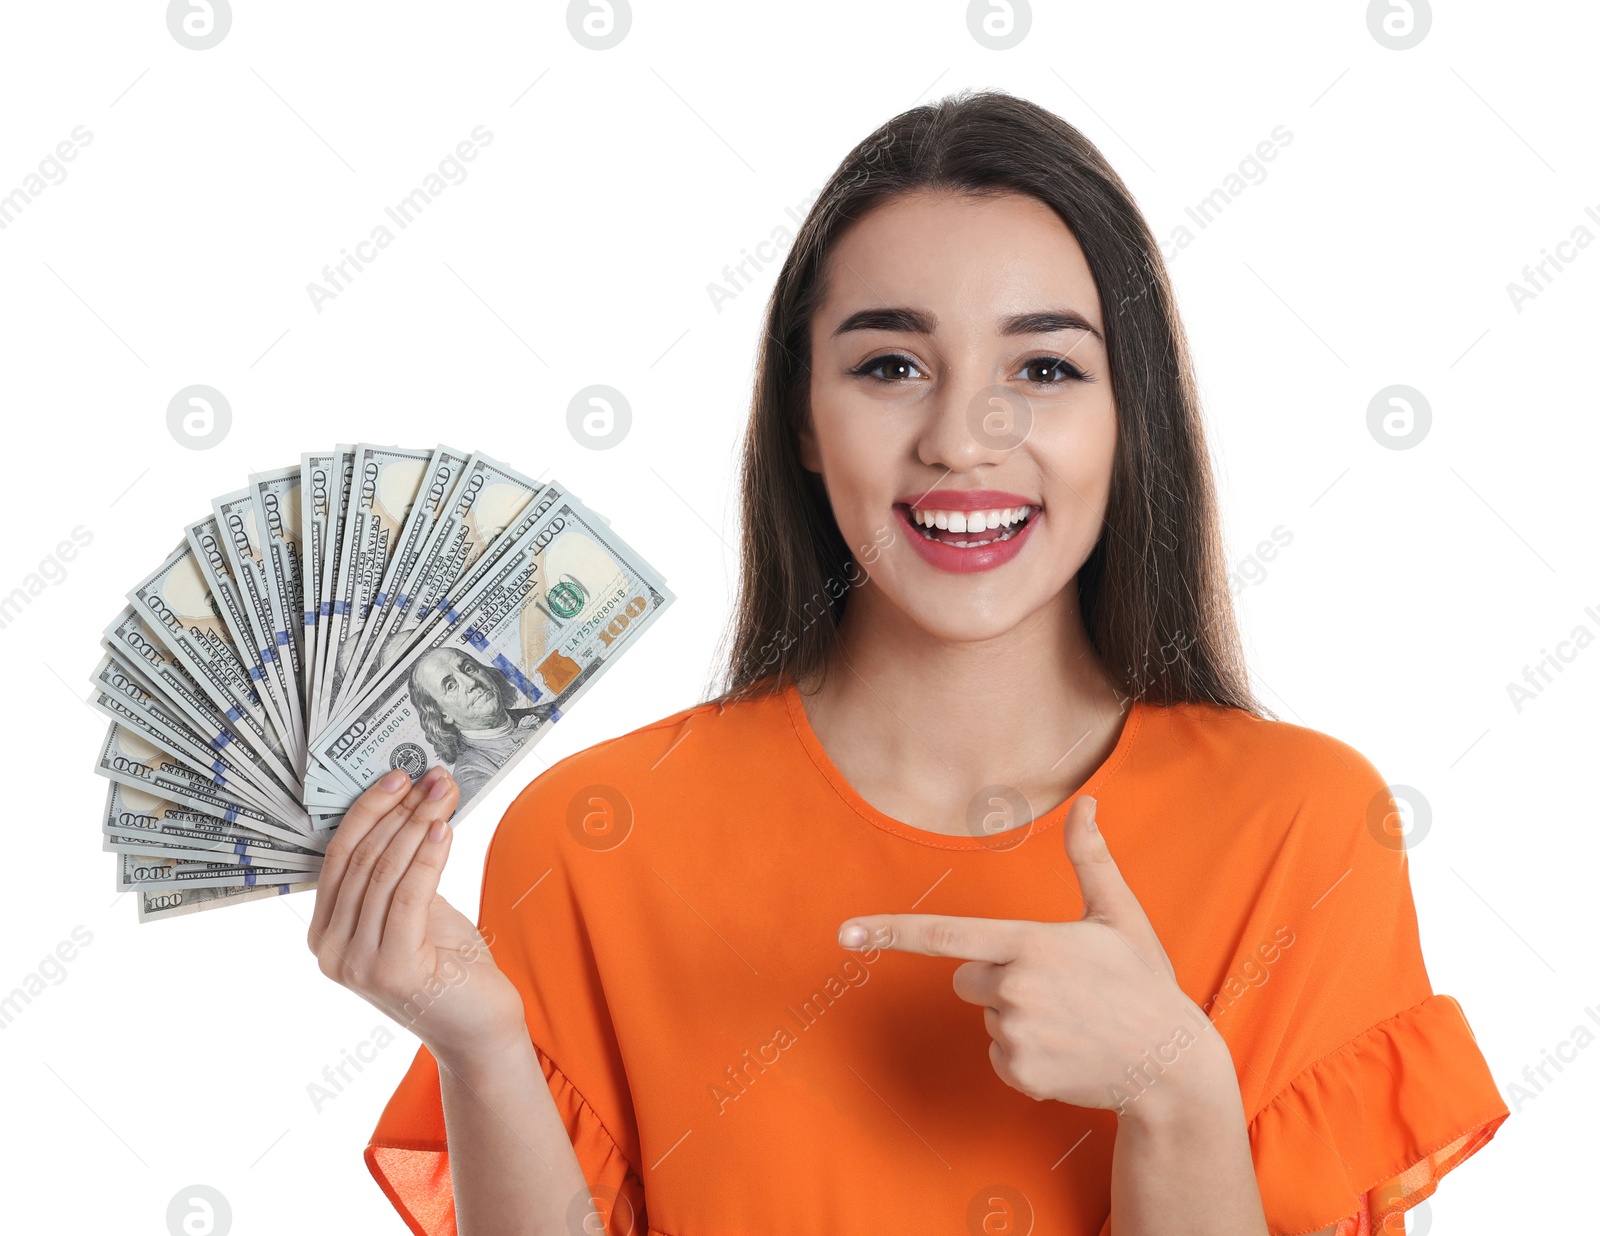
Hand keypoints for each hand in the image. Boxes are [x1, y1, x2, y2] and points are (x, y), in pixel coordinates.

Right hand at [307, 765, 527, 1071]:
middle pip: (362, 859)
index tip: (398, 775)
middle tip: (432, 777)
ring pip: (385, 872)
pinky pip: (409, 895)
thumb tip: (409, 801)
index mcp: (325, 934)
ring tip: (444, 794)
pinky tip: (445, 829)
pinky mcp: (391, 969)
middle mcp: (331, 951)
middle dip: (400, 811)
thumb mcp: (412, 910)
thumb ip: (395, 871)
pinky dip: (428, 857)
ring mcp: (357, 964)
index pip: (338, 856)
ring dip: (419, 825)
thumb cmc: (447, 965)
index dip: (368, 810)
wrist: (476, 1027)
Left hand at [838, 796, 1229, 1115]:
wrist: (1171, 1067)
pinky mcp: (1020, 1073)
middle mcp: (1015, 988)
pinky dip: (1025, 1054)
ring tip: (1070, 1020)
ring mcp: (1016, 1035)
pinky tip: (1066, 1050)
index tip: (845, 933)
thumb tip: (1087, 803)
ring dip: (1015, 1015)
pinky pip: (998, 1055)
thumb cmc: (1144, 984)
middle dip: (997, 975)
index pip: (945, 934)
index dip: (891, 932)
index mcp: (1030, 944)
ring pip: (985, 1014)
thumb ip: (1091, 858)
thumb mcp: (1119, 916)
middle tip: (1057, 986)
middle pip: (966, 975)